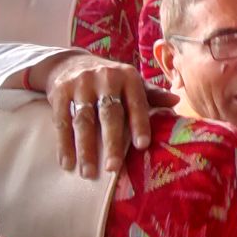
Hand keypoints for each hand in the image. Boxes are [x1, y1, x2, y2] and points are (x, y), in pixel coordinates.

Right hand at [35, 53, 177, 176]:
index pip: (136, 102)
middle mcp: (105, 78)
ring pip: (84, 120)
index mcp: (128, 77)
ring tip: (88, 173)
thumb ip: (151, 95)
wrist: (71, 62)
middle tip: (113, 168)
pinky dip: (64, 144)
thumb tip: (175, 101)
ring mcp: (81, 84)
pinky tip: (67, 163)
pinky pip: (62, 121)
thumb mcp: (131, 83)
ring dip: (85, 149)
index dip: (139, 124)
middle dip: (112, 142)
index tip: (142, 146)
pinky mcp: (60, 91)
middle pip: (109, 114)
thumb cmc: (110, 80)